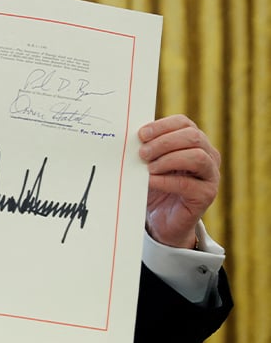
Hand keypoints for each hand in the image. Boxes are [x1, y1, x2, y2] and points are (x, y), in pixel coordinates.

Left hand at [138, 114, 220, 248]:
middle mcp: (208, 155)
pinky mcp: (207, 195)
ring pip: (197, 157)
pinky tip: (150, 181)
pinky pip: (188, 184)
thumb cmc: (155, 186)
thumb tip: (132, 138)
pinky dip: (165, 181)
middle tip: (142, 153)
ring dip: (168, 160)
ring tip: (148, 168)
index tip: (141, 135)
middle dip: (164, 142)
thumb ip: (147, 149)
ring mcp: (211, 175)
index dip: (162, 126)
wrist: (162, 219)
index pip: (184, 123)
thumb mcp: (150, 163)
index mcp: (195, 142)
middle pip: (193, 137)